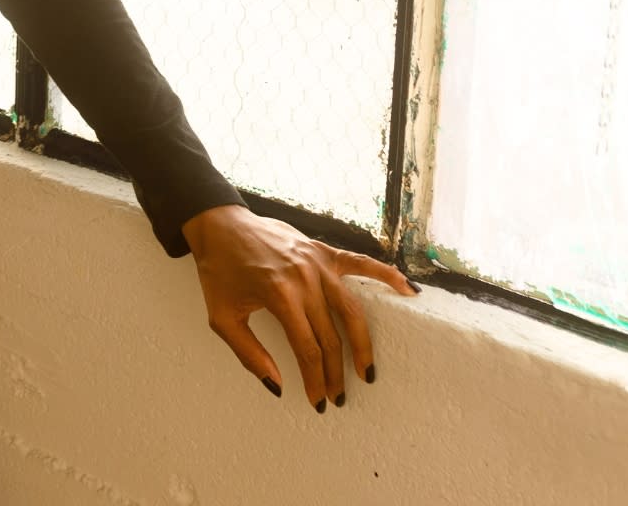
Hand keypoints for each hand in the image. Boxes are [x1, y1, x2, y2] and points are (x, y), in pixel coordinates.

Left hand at [185, 202, 419, 411]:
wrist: (221, 227)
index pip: (307, 348)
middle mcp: (306, 279)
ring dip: (362, 343)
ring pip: (352, 309)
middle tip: (339, 397)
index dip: (315, 379)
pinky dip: (387, 275)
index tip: (318, 401)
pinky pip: (362, 264)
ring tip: (368, 370)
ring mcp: (319, 263)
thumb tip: (278, 385)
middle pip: (331, 335)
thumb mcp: (222, 319)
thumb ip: (249, 354)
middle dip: (336, 371)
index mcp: (280, 295)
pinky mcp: (325, 251)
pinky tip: (408, 290)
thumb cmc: (218, 273)